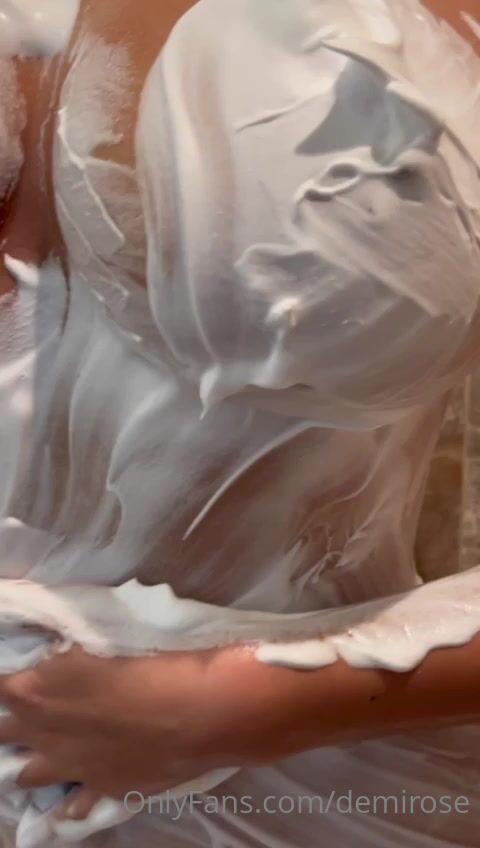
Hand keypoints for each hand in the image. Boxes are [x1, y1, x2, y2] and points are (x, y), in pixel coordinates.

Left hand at [0, 645, 247, 819]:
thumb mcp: (102, 647)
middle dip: (12, 723)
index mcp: (39, 689)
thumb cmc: (152, 664)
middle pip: (4, 732)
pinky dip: (72, 799)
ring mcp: (69, 767)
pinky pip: (72, 804)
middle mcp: (44, 732)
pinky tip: (78, 791)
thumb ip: (70, 659)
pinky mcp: (98, 790)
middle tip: (32, 709)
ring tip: (46, 748)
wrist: (195, 711)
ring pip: (26, 774)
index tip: (24, 677)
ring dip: (31, 760)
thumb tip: (58, 658)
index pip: (3, 687)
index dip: (12, 682)